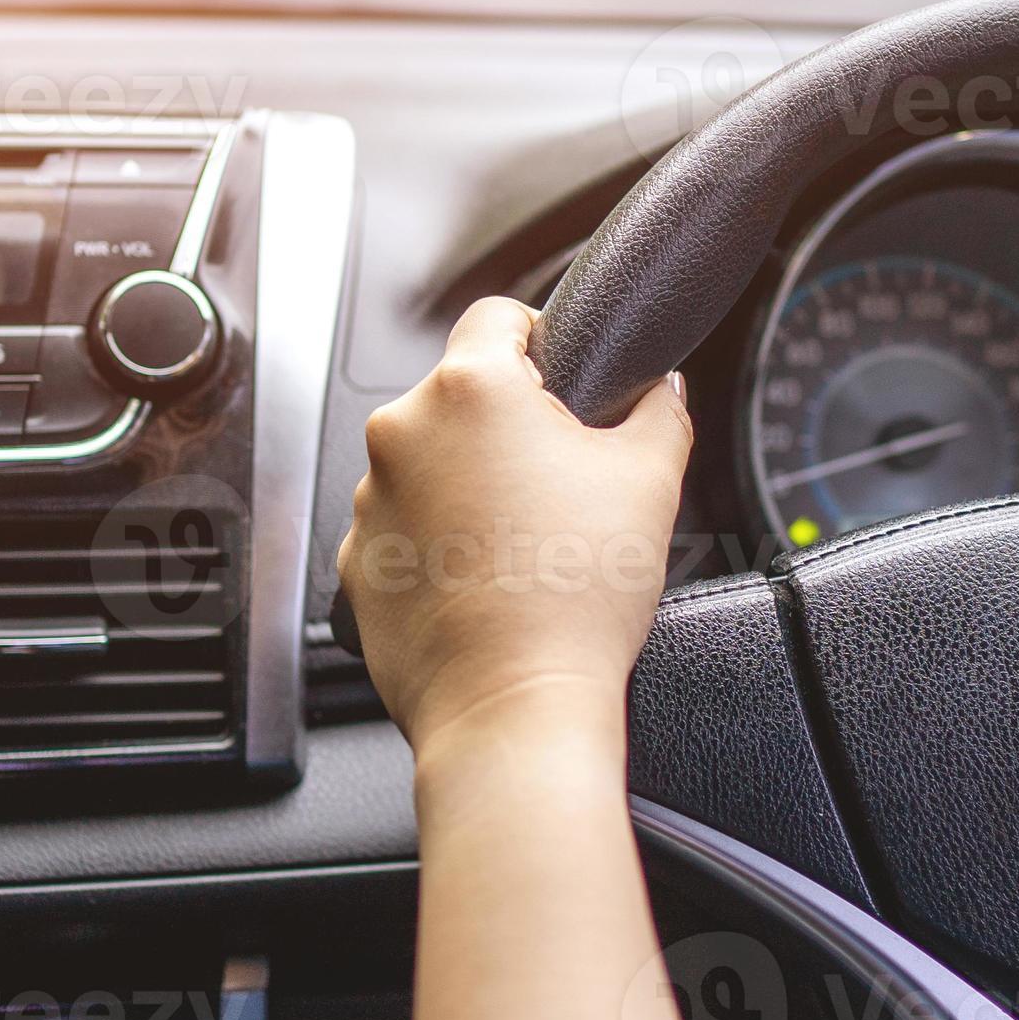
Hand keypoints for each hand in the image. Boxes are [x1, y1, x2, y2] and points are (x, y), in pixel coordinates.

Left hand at [338, 298, 691, 760]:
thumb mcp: (650, 480)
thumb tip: (660, 389)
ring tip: (527, 543)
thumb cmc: (574, 596)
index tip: (563, 373)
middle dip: (510, 429)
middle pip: (463, 398)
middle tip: (564, 482)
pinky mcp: (358, 562)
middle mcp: (402, 432)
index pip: (499, 315)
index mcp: (470, 389)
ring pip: (430, 465)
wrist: (512, 704)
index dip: (541, 337)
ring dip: (470, 487)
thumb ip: (660, 409)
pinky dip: (440, 544)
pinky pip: (405, 529)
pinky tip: (489, 582)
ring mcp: (369, 499)